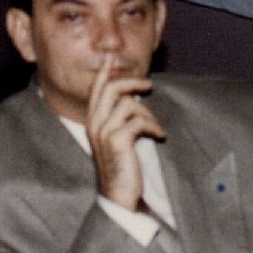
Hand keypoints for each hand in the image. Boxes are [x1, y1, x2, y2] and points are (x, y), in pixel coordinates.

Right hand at [87, 56, 164, 210]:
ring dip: (148, 113)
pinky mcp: (118, 141)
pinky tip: (160, 137)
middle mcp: (95, 124)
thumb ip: (120, 117)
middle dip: (131, 82)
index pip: (96, 90)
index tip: (111, 58)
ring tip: (156, 127)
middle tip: (148, 84)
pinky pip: (139, 122)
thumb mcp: (117, 137)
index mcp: (93, 121)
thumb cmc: (122, 165)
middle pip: (110, 88)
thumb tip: (133, 97)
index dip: (104, 73)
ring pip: (128, 104)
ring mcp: (105, 132)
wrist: (118, 194)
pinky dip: (154, 127)